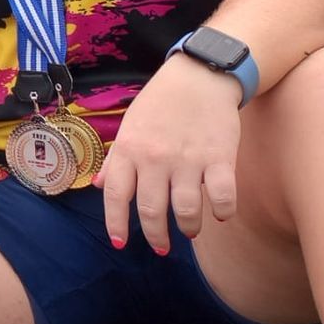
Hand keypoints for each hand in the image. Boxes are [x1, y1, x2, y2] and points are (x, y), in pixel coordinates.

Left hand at [93, 53, 242, 254]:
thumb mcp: (130, 125)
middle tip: (161, 247)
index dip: (115, 223)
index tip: (120, 243)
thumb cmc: (161, 103)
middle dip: (155, 237)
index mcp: (130, 149)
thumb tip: (100, 186)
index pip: (115, 195)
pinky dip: (222, 211)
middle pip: (152, 211)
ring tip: (189, 230)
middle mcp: (155, 158)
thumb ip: (116, 158)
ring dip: (188, 228)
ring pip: (187, 210)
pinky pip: (222, 197)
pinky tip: (220, 213)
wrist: (199, 76)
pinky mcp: (220, 158)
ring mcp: (188, 159)